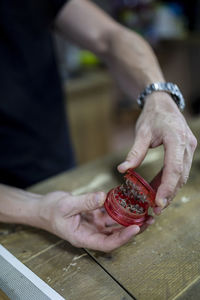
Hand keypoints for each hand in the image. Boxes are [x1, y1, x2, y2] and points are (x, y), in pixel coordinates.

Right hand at [38, 191, 142, 251]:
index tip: (135, 228)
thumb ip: (85, 202)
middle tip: (148, 220)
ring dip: (129, 219)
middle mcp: (91, 233)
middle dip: (132, 229)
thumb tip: (103, 197)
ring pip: (114, 224)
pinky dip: (118, 208)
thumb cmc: (50, 211)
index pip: (107, 243)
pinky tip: (128, 202)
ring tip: (144, 212)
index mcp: (84, 237)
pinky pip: (109, 212)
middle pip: (115, 235)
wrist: (43, 208)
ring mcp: (93, 224)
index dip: (123, 238)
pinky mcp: (94, 214)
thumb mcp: (67, 206)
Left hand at [118, 93, 196, 213]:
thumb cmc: (152, 116)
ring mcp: (188, 148)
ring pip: (181, 175)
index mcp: (176, 139)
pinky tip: (158, 190)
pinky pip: (178, 170)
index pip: (174, 168)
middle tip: (156, 210)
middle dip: (169, 194)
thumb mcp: (142, 132)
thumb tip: (123, 170)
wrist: (163, 103)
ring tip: (156, 204)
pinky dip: (169, 181)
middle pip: (180, 175)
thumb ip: (135, 152)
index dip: (167, 187)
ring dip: (170, 190)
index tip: (158, 203)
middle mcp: (187, 145)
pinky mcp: (185, 151)